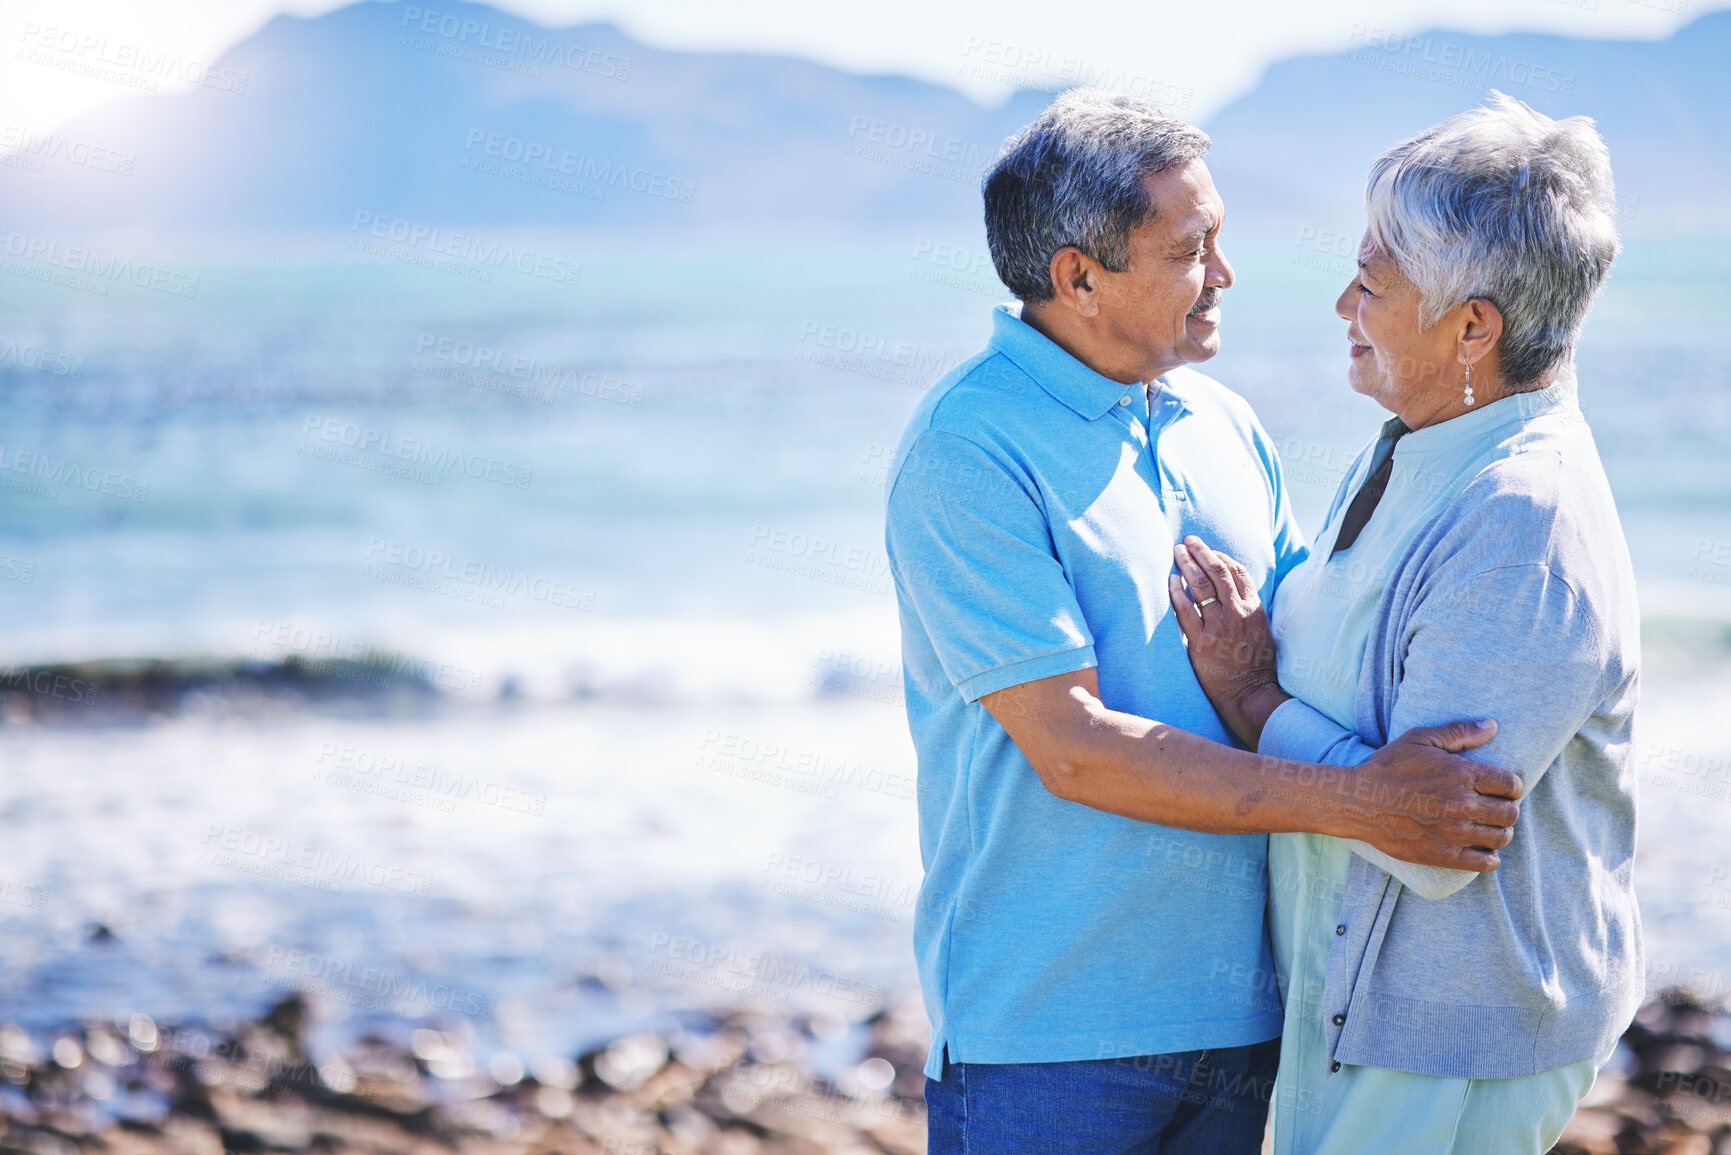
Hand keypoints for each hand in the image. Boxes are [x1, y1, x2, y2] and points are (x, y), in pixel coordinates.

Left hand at [1167, 536, 1286, 746]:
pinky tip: (1171, 580)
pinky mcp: (1201, 642)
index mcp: (1253, 609)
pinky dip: (1177, 592)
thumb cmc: (1255, 665)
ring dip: (1187, 564)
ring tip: (1177, 553)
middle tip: (1187, 541)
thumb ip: (1248, 610)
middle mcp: (1237, 613)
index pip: (1238, 572)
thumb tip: (1233, 593)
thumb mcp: (1261, 631)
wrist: (1249, 693)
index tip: (1209, 549)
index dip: (1222, 556)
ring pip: (1201, 585)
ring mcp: (1219, 626)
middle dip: (1201, 552)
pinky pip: (1185, 610)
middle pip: (1218, 571)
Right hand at [1343, 721, 1522, 870]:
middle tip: (1496, 808)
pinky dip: (1490, 858)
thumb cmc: (1388, 767)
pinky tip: (1484, 850)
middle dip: (1508, 809)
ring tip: (1489, 827)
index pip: (1510, 784)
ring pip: (1501, 838)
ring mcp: (1454, 832)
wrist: (1358, 801)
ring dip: (1500, 832)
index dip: (1512, 786)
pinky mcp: (1443, 854)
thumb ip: (1459, 732)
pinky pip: (1483, 862)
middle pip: (1510, 813)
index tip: (1503, 788)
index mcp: (1462, 774)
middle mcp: (1462, 804)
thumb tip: (1492, 726)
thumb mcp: (1420, 739)